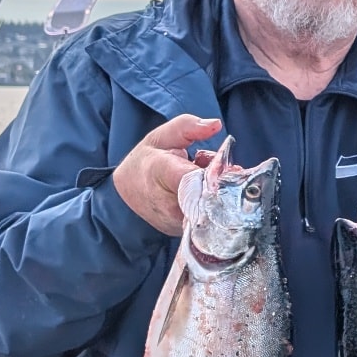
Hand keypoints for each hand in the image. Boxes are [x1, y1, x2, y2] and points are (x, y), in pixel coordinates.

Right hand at [113, 114, 222, 235]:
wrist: (126, 194)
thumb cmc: (146, 161)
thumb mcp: (162, 137)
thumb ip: (189, 127)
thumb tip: (216, 124)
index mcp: (160, 171)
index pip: (192, 176)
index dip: (216, 172)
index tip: (230, 166)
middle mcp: (169, 202)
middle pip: (210, 194)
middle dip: (224, 181)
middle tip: (224, 171)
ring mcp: (176, 221)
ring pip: (213, 209)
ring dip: (220, 193)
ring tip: (207, 181)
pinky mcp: (183, 232)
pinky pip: (209, 220)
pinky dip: (215, 205)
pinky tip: (205, 193)